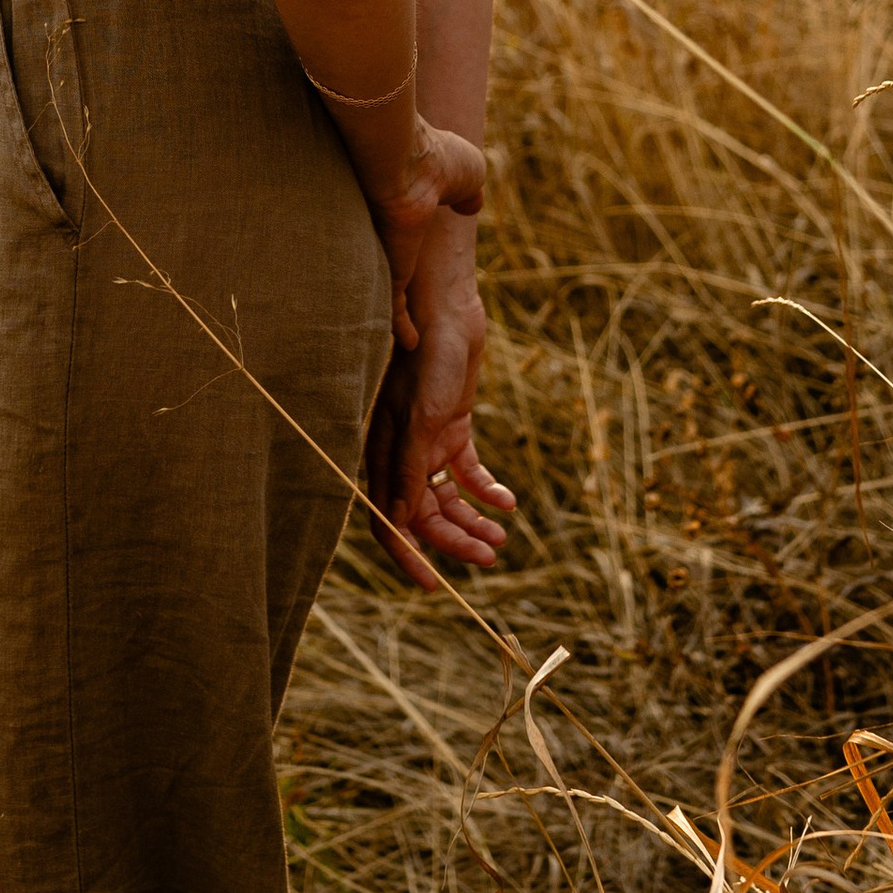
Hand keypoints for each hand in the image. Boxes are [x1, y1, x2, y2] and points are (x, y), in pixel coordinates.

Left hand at [366, 117, 485, 350]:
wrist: (405, 161)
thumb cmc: (435, 159)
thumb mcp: (466, 173)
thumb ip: (468, 191)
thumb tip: (473, 203)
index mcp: (409, 207)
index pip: (406, 235)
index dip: (411, 247)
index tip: (421, 265)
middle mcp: (391, 234)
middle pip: (390, 268)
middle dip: (397, 288)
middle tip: (412, 310)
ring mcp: (387, 255)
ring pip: (388, 293)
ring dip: (398, 316)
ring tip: (411, 338)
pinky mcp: (389, 273)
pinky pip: (393, 308)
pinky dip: (401, 326)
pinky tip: (412, 342)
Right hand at [366, 220, 513, 589]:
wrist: (445, 304)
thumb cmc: (427, 354)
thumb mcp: (422, 414)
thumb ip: (410, 466)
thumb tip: (402, 520)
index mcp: (383, 454)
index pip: (388, 519)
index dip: (408, 556)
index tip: (434, 587)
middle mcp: (401, 452)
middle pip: (423, 515)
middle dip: (453, 541)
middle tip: (491, 559)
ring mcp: (426, 438)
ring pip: (446, 497)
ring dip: (472, 521)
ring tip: (502, 538)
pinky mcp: (451, 423)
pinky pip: (466, 470)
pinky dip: (486, 489)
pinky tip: (508, 502)